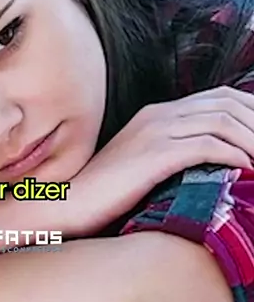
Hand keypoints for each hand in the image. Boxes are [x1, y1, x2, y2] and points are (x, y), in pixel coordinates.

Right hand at [64, 85, 253, 236]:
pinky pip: (207, 146)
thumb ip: (174, 157)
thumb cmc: (104, 195)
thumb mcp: (143, 167)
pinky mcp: (153, 154)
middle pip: (227, 103)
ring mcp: (155, 131)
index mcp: (158, 114)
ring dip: (253, 141)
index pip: (219, 98)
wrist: (65, 204)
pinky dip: (235, 156)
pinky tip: (247, 171)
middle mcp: (159, 114)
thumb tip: (214, 168)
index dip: (251, 111)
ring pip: (223, 121)